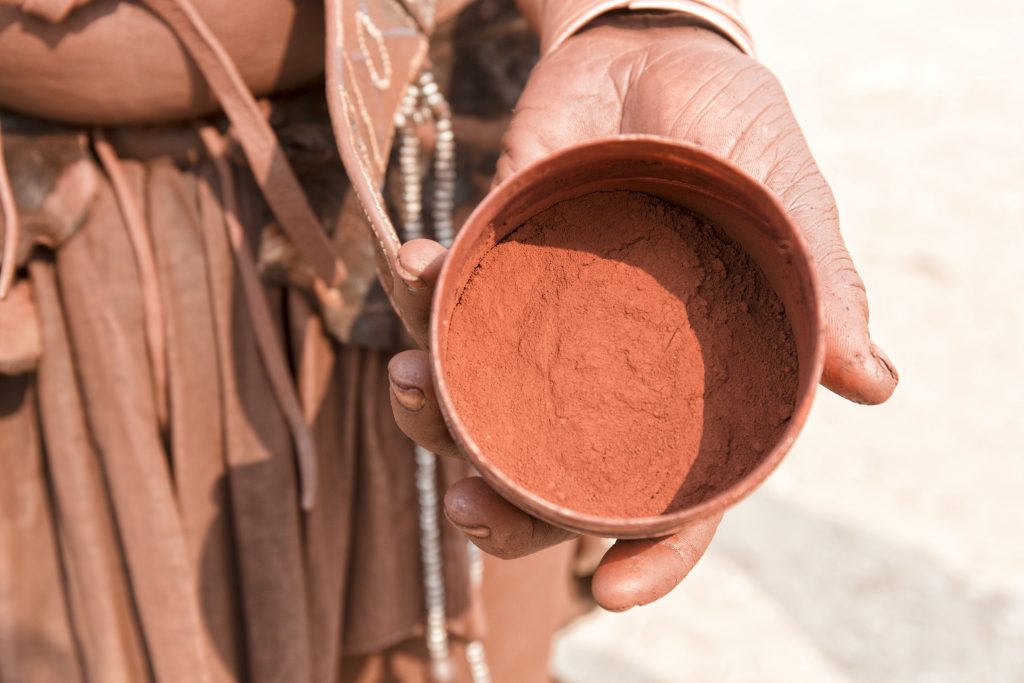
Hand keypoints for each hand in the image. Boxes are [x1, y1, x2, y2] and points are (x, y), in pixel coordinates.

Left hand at [387, 16, 897, 610]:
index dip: (653, 554)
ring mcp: (540, 330)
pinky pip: (439, 304)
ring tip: (412, 376)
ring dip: (430, 410)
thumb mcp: (782, 198)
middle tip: (467, 505)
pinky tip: (413, 262)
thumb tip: (872, 383)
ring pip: (476, 407)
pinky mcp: (488, 273)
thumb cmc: (731, 131)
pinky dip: (414, 294)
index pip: (677, 494)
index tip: (611, 593)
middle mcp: (605, 376)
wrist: (648, 54)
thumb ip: (819, 285)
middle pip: (552, 477)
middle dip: (503, 509)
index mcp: (686, 385)